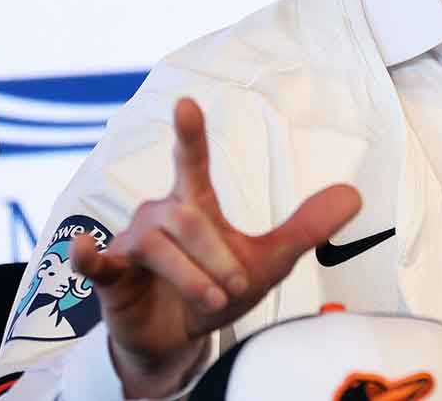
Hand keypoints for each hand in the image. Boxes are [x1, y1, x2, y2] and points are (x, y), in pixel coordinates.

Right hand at [71, 97, 360, 396]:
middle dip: (217, 257)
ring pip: (161, 247)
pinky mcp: (112, 274)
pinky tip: (87, 250)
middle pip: (189, 221)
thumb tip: (354, 195)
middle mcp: (159, 213)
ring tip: (212, 302)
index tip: (186, 103)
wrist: (179, 339)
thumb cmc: (213, 287)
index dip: (190, 133)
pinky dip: (90, 255)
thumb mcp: (266, 261)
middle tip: (235, 288)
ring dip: (193, 279)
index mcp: (192, 203)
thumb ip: (305, 228)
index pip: (191, 161)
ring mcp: (132, 241)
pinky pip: (98, 261)